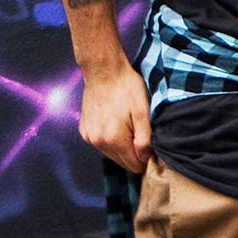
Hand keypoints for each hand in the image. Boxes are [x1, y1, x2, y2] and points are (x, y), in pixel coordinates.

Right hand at [78, 58, 152, 174]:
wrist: (103, 71)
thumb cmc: (127, 88)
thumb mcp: (143, 112)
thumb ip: (145, 139)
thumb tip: (145, 159)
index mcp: (114, 139)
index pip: (134, 166)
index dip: (146, 160)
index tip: (152, 148)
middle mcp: (98, 142)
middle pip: (122, 163)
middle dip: (134, 155)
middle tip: (142, 136)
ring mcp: (89, 137)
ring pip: (112, 155)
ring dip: (122, 148)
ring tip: (129, 128)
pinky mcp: (84, 131)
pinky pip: (102, 145)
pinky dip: (111, 140)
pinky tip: (116, 125)